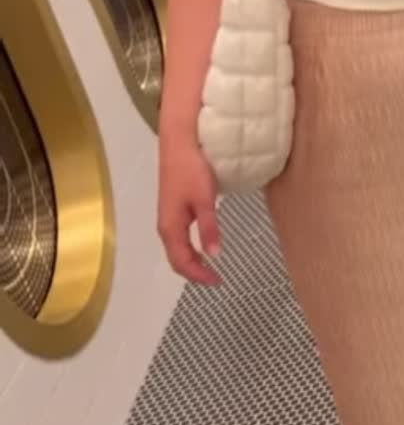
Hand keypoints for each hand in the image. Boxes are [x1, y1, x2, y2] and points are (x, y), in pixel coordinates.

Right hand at [157, 138, 222, 285]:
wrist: (178, 143)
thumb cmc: (192, 170)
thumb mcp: (205, 200)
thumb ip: (209, 228)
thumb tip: (214, 256)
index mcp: (171, 227)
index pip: (182, 262)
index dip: (198, 276)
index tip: (218, 282)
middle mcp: (165, 226)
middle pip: (177, 258)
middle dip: (194, 272)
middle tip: (216, 279)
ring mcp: (167, 217)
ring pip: (177, 248)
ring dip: (192, 261)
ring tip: (210, 268)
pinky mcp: (172, 208)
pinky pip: (178, 238)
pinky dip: (189, 248)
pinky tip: (201, 245)